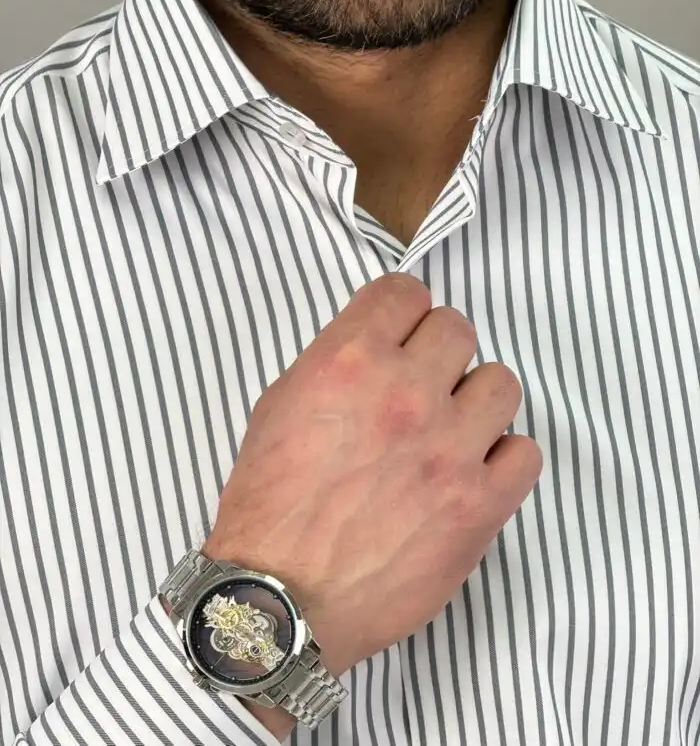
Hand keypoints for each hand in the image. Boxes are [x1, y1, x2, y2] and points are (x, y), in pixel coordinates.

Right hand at [203, 273, 541, 681]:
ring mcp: (449, 450)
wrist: (279, 601)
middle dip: (438, 352)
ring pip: (501, 383)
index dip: (403, 311)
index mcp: (349, 362)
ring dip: (475, 401)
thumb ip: (335, 361)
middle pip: (458, 329)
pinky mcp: (480, 505)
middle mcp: (404, 394)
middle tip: (421, 386)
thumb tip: (384, 345)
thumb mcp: (279, 408)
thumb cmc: (270, 507)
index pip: (406, 291)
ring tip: (451, 432)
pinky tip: (472, 473)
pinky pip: (525, 451)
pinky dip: (503, 457)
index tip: (401, 332)